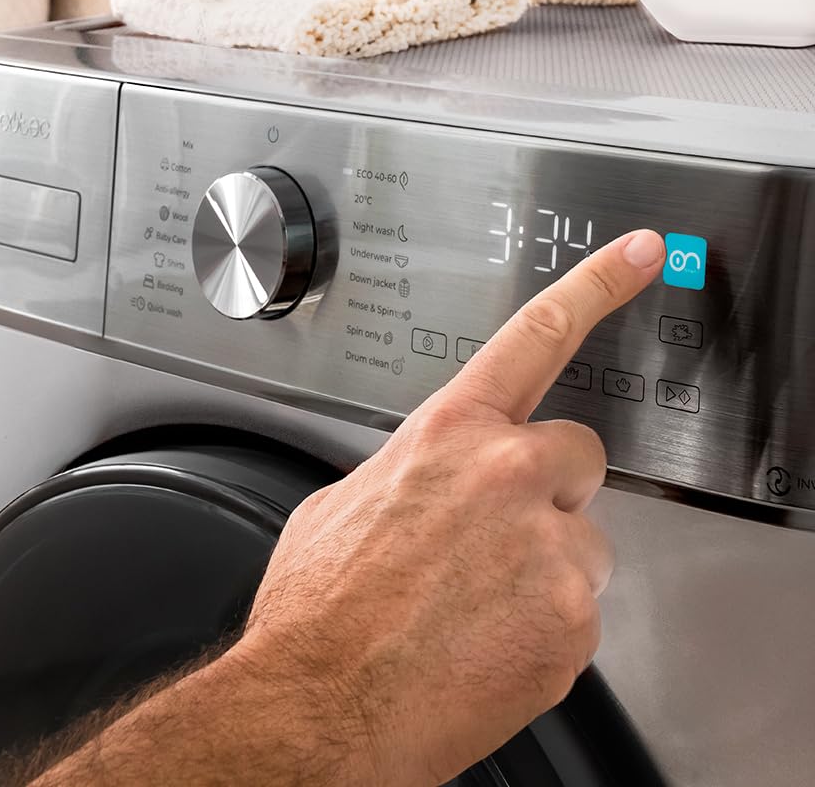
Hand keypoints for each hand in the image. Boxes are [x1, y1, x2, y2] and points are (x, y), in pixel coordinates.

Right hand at [238, 229, 665, 784]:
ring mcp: (547, 549)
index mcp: (449, 435)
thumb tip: (421, 478)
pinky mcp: (571, 621)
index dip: (595, 286)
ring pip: (580, 541)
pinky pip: (577, 609)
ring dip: (542, 564)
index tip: (638, 255)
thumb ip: (407, 472)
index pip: (536, 337)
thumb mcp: (342, 503)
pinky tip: (483, 641)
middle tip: (497, 532)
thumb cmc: (321, 608)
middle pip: (577, 455)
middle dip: (548, 487)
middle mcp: (507, 476)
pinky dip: (542, 625)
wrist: (321, 705)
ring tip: (473, 602)